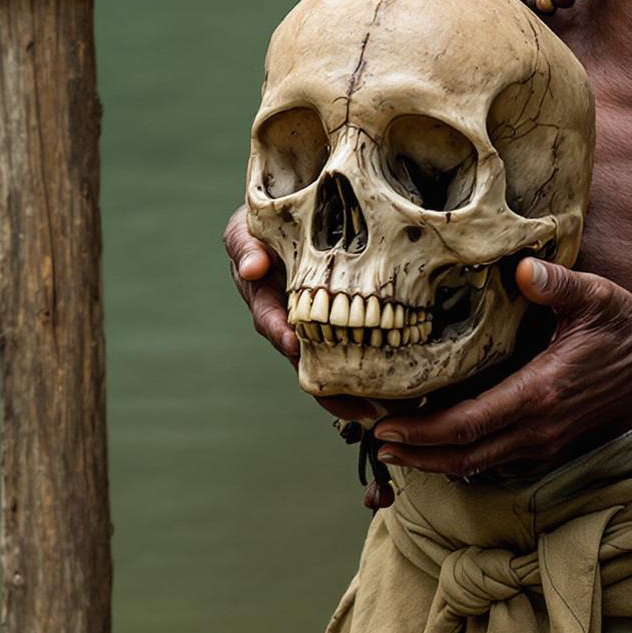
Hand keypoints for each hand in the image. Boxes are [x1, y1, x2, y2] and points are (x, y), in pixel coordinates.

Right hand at [221, 209, 378, 423]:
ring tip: (373, 413)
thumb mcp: (247, 229)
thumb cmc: (265, 224)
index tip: (294, 345)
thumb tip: (252, 268)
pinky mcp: (334, 325)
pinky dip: (361, 374)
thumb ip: (246, 246)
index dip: (282, 333)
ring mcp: (309, 326)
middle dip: (326, 387)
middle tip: (353, 405)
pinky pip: (346, 351)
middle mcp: (285, 319)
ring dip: (347, 391)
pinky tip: (385, 394)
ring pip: (326, 364)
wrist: (291, 219)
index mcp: (262, 297)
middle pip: (303, 359)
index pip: (271, 320)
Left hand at [372, 259, 631, 480]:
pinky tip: (440, 442)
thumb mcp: (593, 295)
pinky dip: (463, 456)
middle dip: (417, 453)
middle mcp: (539, 428)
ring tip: (394, 447)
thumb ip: (556, 283)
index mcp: (541, 393)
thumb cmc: (624, 325)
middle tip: (374, 441)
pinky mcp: (551, 443)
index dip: (423, 431)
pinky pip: (497, 459)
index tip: (384, 427)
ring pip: (479, 463)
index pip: (469, 424)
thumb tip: (523, 267)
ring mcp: (546, 441)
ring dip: (435, 460)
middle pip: (464, 455)